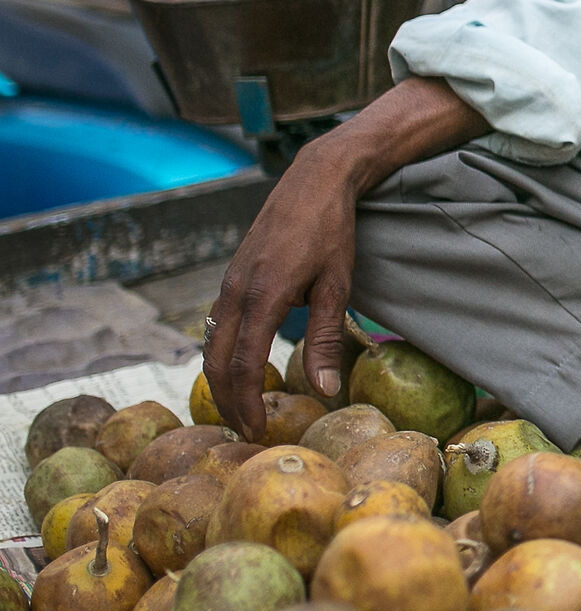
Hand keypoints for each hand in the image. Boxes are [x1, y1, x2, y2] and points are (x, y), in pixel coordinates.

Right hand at [202, 76, 485, 439]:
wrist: (315, 179)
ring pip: (212, 343)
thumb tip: (324, 391)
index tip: (258, 431)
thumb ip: (327, 339)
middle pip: (217, 362)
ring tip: (243, 408)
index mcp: (262, 296)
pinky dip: (223, 354)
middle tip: (247, 431)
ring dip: (222, 380)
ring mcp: (229, 282)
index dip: (247, 403)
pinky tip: (241, 368)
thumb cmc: (332, 231)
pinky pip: (218, 324)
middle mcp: (235, 291)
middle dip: (228, 401)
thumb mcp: (338, 285)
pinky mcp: (232, 275)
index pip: (242, 365)